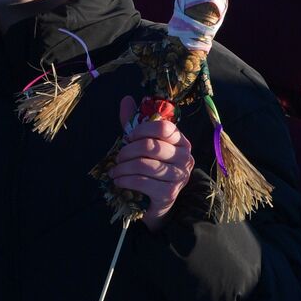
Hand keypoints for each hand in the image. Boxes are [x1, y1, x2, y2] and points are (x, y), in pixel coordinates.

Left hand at [109, 96, 193, 231]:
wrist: (156, 202)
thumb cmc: (150, 168)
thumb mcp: (143, 143)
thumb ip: (135, 122)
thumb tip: (127, 99)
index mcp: (181, 142)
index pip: (164, 128)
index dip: (142, 130)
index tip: (129, 137)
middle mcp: (185, 158)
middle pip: (151, 146)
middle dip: (128, 151)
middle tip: (118, 157)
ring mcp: (179, 177)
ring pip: (144, 165)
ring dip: (123, 167)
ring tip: (115, 171)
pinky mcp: (169, 194)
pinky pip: (142, 182)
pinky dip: (125, 180)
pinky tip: (118, 181)